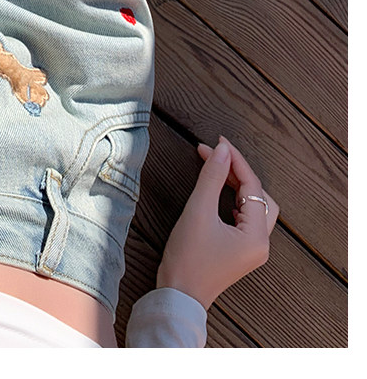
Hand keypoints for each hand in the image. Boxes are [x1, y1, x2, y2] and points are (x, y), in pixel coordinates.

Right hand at [155, 136, 278, 309]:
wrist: (178, 296)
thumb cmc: (187, 258)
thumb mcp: (198, 211)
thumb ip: (211, 177)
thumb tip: (221, 150)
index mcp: (257, 236)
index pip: (252, 187)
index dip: (235, 161)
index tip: (217, 143)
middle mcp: (261, 243)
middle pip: (259, 196)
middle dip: (238, 171)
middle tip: (215, 153)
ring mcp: (251, 249)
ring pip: (254, 206)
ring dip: (237, 184)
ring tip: (216, 166)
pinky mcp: (240, 251)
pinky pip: (244, 217)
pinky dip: (234, 198)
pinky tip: (219, 189)